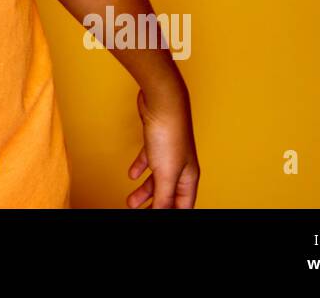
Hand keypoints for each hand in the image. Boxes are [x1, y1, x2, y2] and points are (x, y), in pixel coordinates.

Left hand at [126, 85, 200, 207]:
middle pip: (168, 194)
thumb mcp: (166, 173)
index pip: (182, 205)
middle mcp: (181, 167)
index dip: (172, 214)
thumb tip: (161, 213)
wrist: (162, 102)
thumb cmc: (170, 135)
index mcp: (188, 177)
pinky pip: (148, 160)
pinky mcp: (156, 142)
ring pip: (157, 179)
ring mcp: (168, 154)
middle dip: (155, 205)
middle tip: (141, 213)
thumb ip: (164, 196)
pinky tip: (132, 175)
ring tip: (131, 202)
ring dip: (144, 191)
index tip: (157, 218)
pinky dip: (140, 169)